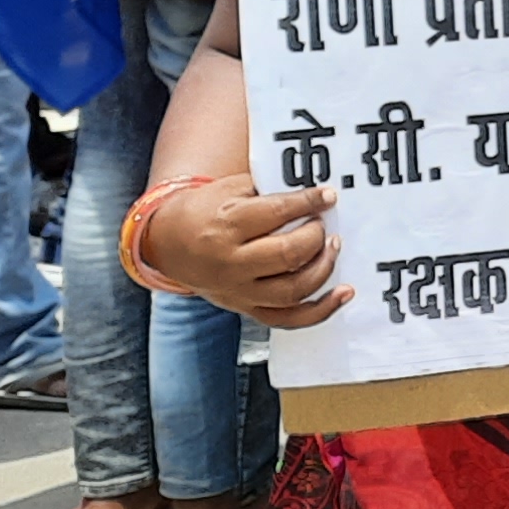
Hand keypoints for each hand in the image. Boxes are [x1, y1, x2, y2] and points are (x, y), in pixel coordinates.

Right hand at [149, 175, 352, 329]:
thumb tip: (313, 192)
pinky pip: (287, 319)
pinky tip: (342, 294)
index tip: (328, 197)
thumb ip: (268, 189)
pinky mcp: (246, 307)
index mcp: (227, 226)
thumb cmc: (203, 212)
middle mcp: (232, 262)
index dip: (309, 202)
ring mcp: (239, 290)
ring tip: (332, 248)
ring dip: (323, 269)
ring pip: (292, 291)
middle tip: (323, 225)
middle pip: (287, 256)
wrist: (167, 243)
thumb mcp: (229, 189)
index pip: (277, 214)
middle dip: (316, 237)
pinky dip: (320, 310)